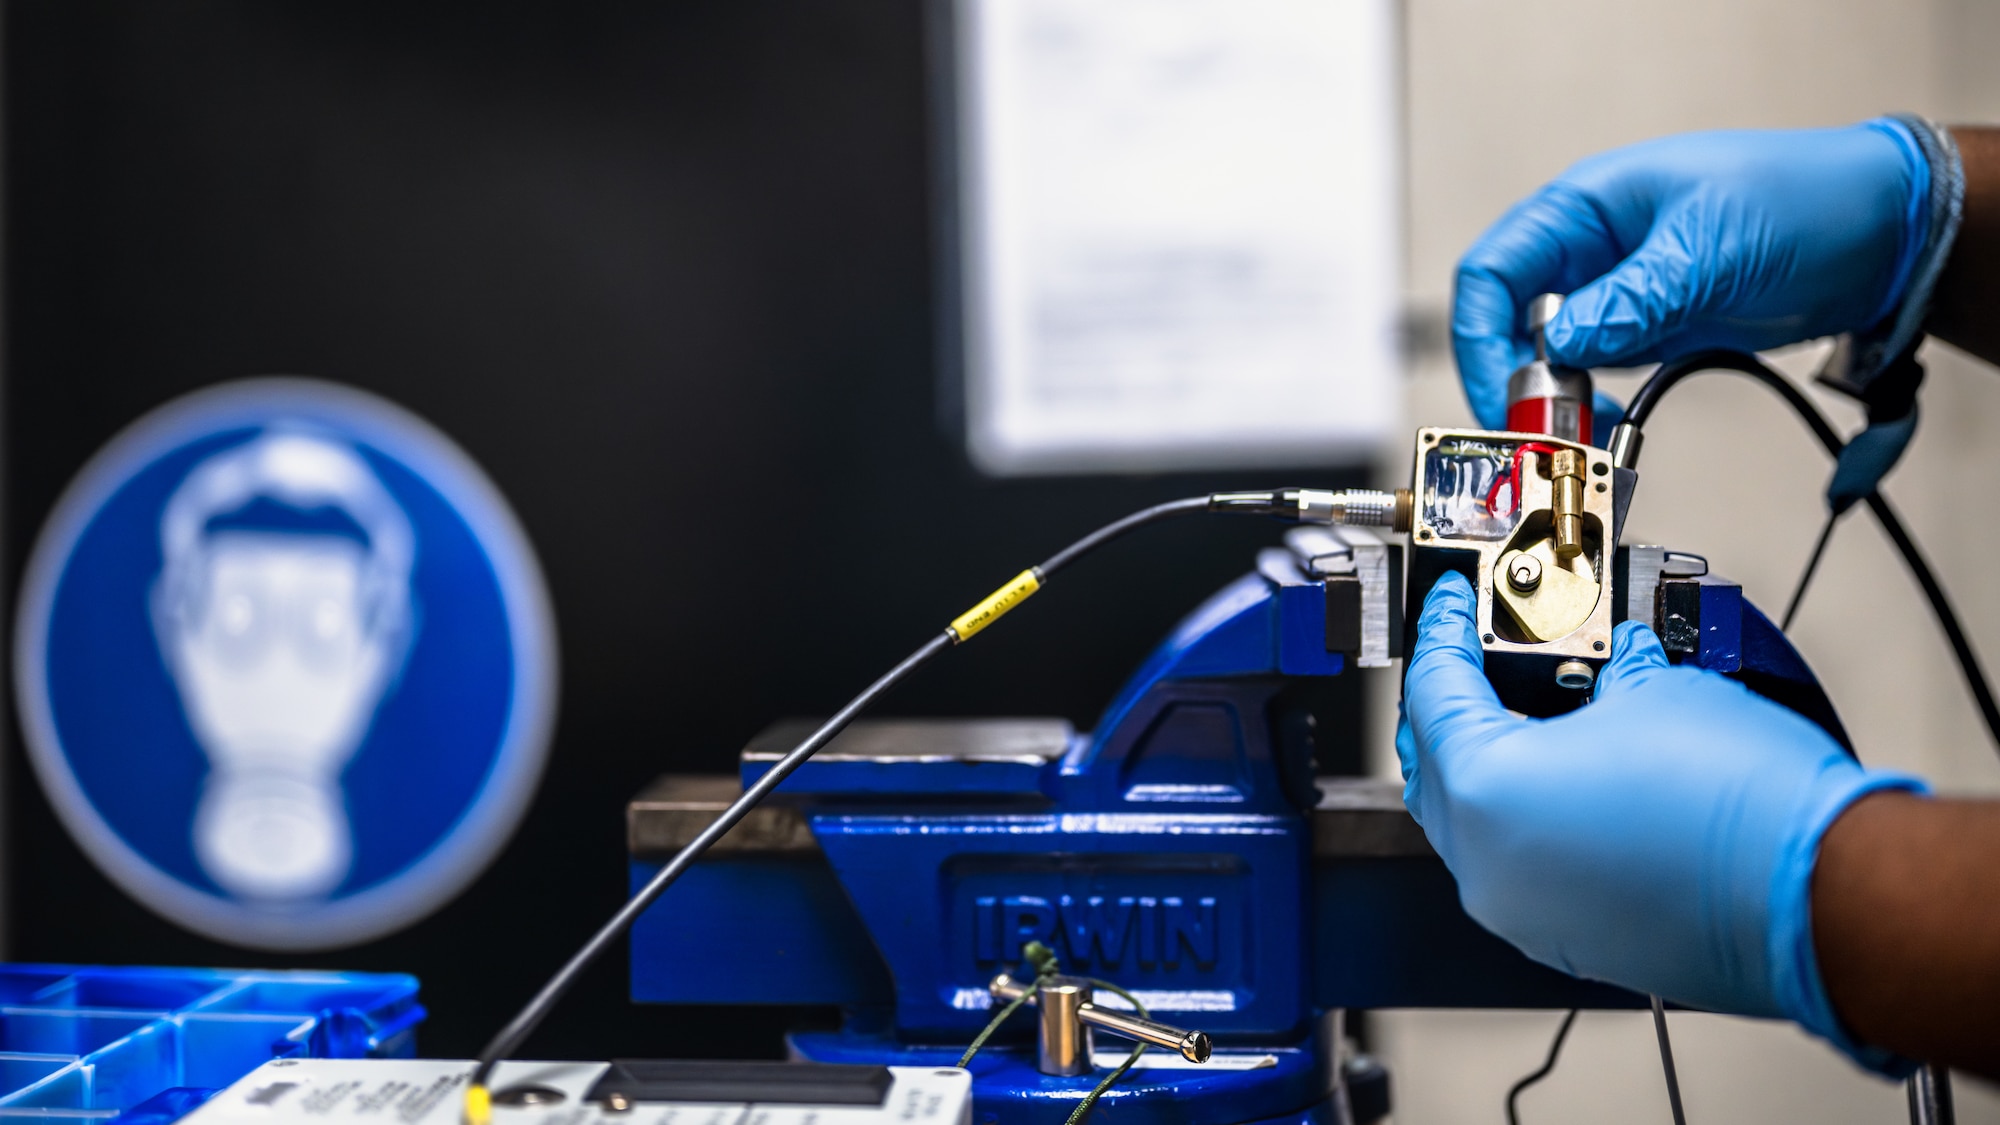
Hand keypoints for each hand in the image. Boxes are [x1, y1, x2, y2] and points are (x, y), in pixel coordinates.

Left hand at [1397, 573, 1921, 1056]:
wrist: (1824, 899)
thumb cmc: (1748, 809)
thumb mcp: (1658, 691)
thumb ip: (1608, 671)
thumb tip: (1616, 663)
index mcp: (1486, 792)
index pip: (1433, 689)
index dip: (1444, 630)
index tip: (1455, 603)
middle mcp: (1487, 864)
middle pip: (1434, 761)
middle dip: (1452, 700)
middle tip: (1480, 652)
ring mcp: (1523, 911)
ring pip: (1473, 822)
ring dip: (1492, 761)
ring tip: (1534, 707)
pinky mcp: (1568, 938)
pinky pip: (1520, 865)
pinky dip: (1530, 816)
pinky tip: (1574, 775)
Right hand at [1453, 120, 1929, 428]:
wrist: (1886, 233)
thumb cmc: (1805, 200)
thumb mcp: (1708, 250)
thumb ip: (1629, 300)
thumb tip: (1560, 344)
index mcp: (1585, 209)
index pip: (1492, 273)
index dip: (1482, 338)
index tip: (1502, 395)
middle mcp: (1590, 251)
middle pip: (1509, 323)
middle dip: (1517, 381)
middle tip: (1545, 430)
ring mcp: (1616, 292)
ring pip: (1547, 356)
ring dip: (1555, 402)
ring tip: (1585, 435)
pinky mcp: (1645, 327)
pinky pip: (1592, 374)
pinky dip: (1592, 407)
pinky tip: (1613, 424)